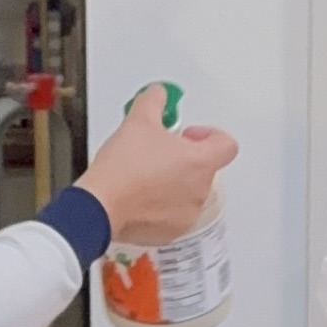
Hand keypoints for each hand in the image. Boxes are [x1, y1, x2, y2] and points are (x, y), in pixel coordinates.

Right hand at [77, 83, 237, 244]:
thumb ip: (154, 100)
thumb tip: (158, 94)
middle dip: (185, 158)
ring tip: (146, 174)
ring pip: (189, 192)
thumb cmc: (122, 169)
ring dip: (174, 181)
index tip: (189, 135)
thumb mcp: (138, 120)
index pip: (227, 145)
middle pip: (205, 168)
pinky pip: (174, 214)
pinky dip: (162, 205)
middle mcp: (199, 191)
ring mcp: (186, 214)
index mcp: (199, 163)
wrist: (100, 206)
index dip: (210, 135)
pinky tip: (140, 195)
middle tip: (158, 151)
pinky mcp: (170, 232)